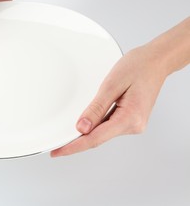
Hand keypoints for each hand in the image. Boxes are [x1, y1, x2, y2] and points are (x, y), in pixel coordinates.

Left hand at [51, 44, 167, 156]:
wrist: (156, 60)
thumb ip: (96, 108)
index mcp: (130, 118)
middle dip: (76, 142)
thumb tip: (82, 128)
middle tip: (56, 145)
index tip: (58, 151)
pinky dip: (95, 126)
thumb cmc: (138, 67)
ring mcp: (133, 123)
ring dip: (86, 134)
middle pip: (98, 138)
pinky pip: (108, 126)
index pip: (95, 139)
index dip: (73, 146)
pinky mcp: (130, 119)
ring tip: (67, 135)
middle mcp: (134, 125)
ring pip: (103, 133)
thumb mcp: (111, 85)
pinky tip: (85, 124)